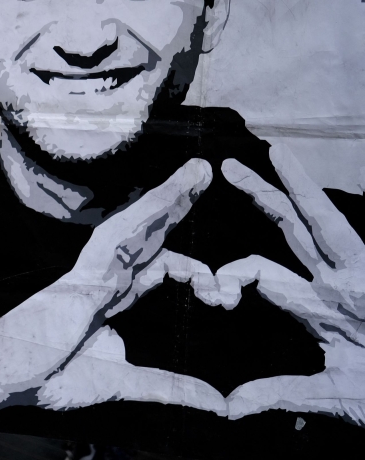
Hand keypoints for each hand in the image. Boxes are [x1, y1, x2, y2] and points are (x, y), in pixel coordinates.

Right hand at [0, 159, 211, 425]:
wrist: (2, 370)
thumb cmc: (45, 375)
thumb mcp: (121, 383)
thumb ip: (168, 386)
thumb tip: (217, 403)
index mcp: (104, 300)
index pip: (150, 270)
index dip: (185, 266)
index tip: (214, 281)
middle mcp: (101, 278)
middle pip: (148, 238)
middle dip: (177, 210)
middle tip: (204, 178)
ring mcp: (92, 271)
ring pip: (138, 227)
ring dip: (169, 198)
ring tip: (198, 172)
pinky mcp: (84, 271)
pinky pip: (120, 235)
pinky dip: (147, 213)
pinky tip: (169, 193)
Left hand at [217, 144, 364, 423]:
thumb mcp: (329, 394)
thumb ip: (280, 392)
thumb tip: (229, 408)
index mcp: (318, 304)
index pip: (262, 272)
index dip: (232, 274)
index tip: (210, 289)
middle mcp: (339, 280)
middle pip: (292, 228)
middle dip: (261, 196)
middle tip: (225, 167)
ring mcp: (364, 275)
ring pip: (327, 221)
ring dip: (301, 187)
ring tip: (278, 152)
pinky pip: (352, 235)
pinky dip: (330, 208)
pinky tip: (313, 174)